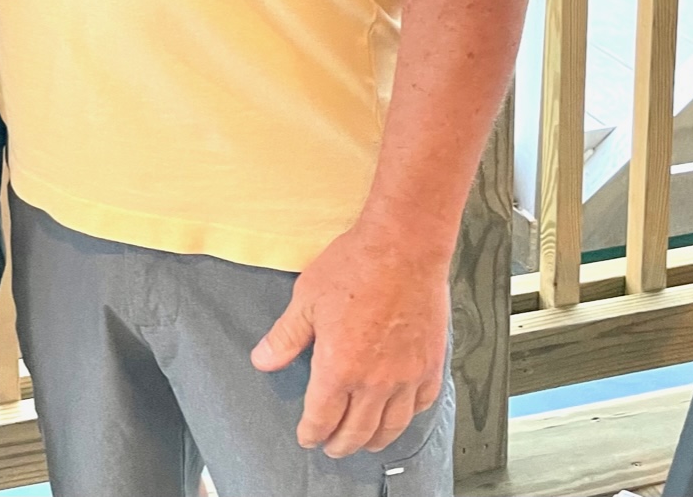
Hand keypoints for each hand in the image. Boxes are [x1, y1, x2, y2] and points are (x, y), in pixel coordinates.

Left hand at [249, 223, 446, 457]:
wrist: (403, 246)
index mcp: (339, 369)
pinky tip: (400, 413)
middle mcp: (374, 383)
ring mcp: (407, 377)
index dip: (311, 433)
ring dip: (373, 439)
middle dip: (339, 444)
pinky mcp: (430, 364)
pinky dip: (407, 416)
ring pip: (391, 427)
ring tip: (364, 440)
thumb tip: (263, 360)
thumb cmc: (355, 266)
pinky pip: (420, 405)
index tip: (307, 437)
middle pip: (356, 432)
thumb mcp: (306, 298)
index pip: (322, 418)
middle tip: (331, 446)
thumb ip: (285, 336)